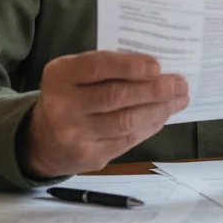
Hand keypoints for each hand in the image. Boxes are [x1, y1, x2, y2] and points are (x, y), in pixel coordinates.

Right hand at [22, 51, 188, 177]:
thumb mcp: (76, 74)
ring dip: (159, 110)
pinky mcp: (88, 156)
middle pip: (116, 97)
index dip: (130, 66)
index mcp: (59, 76)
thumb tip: (156, 69)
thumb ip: (108, 68)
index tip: (157, 66)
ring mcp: (74, 134)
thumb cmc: (70, 96)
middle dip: (155, 90)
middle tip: (180, 84)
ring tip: (178, 100)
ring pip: (126, 121)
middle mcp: (62, 106)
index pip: (98, 67)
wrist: (42, 140)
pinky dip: (150, 126)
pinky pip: (127, 140)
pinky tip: (162, 116)